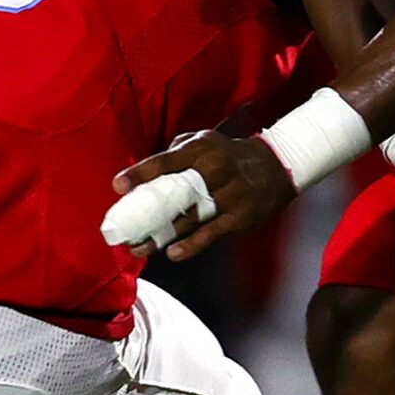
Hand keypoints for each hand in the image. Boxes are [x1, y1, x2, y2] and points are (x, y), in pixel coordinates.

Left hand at [105, 130, 297, 262]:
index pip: (166, 161)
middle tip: (123, 228)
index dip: (140, 173)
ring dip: (162, 236)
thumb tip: (145, 171)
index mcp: (202, 150)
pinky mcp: (240, 217)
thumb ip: (176, 151)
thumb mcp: (206, 142)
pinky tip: (172, 253)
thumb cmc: (229, 156)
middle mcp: (216, 171)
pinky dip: (191, 245)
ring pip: (189, 219)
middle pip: (175, 194)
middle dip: (147, 212)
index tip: (118, 186)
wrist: (276, 167)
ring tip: (140, 248)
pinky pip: (211, 234)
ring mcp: (229, 195)